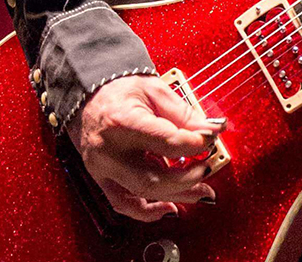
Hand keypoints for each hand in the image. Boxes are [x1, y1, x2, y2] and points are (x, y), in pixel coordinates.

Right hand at [76, 74, 224, 221]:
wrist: (88, 96)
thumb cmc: (119, 91)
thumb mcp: (155, 91)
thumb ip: (184, 113)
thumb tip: (213, 129)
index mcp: (122, 122)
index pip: (167, 142)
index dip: (196, 143)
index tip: (211, 139)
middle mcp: (109, 151)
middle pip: (154, 178)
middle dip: (189, 178)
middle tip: (208, 167)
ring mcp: (103, 169)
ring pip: (142, 194)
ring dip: (178, 196)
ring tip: (202, 191)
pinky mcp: (102, 179)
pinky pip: (124, 204)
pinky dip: (149, 211)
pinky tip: (171, 207)